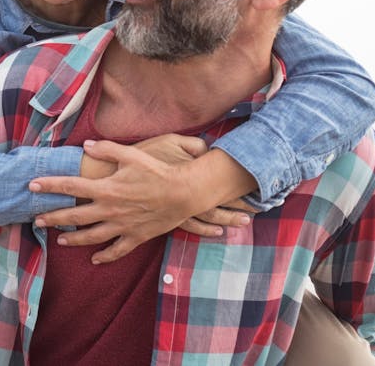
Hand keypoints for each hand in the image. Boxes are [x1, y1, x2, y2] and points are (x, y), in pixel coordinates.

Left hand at [30, 139, 255, 262]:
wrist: (184, 193)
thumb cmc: (158, 171)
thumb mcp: (131, 155)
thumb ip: (107, 149)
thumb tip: (86, 145)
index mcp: (106, 188)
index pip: (70, 185)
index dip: (50, 185)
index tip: (32, 185)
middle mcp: (109, 209)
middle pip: (74, 215)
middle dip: (53, 217)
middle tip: (37, 219)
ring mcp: (122, 225)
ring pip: (91, 236)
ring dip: (73, 238)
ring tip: (59, 239)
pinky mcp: (136, 236)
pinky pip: (117, 250)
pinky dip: (105, 256)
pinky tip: (95, 259)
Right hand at [133, 135, 253, 238]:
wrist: (115, 178)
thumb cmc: (142, 157)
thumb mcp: (169, 141)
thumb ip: (193, 145)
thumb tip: (210, 149)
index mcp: (192, 177)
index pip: (223, 183)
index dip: (241, 187)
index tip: (259, 189)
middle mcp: (188, 197)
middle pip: (220, 203)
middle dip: (239, 206)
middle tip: (259, 209)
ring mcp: (177, 210)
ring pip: (208, 218)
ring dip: (227, 220)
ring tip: (243, 222)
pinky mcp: (167, 218)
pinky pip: (190, 227)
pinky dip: (205, 230)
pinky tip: (216, 233)